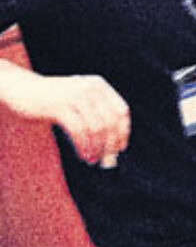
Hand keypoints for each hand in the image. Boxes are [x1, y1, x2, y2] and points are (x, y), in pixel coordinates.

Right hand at [7, 73, 128, 166]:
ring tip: (92, 160)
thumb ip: (96, 115)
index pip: (121, 111)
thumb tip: (114, 147)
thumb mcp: (79, 99)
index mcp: (99, 85)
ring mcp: (74, 96)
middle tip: (107, 161)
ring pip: (96, 128)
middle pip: (110, 122)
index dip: (122, 131)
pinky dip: (84, 146)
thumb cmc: (53, 100)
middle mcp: (90, 88)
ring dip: (97, 148)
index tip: (120, 149)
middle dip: (111, 144)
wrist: (21, 88)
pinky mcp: (59, 106)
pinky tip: (83, 155)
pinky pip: (79, 131)